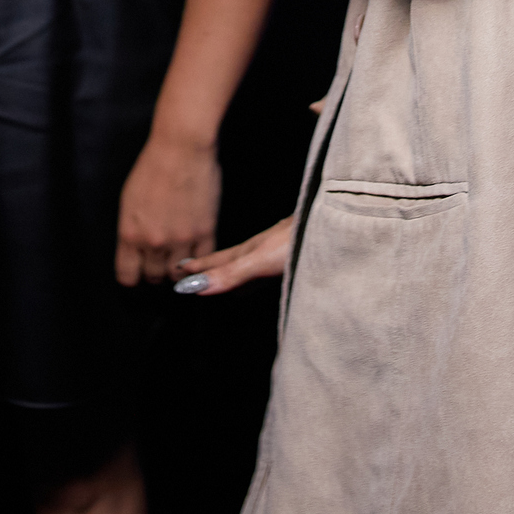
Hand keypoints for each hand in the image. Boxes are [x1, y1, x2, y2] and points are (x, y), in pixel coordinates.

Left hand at [115, 133, 221, 285]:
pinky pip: (202, 260)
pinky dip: (199, 259)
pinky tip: (195, 249)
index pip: (127, 276)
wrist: (181, 148)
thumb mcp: (129, 201)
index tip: (138, 270)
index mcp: (130, 234)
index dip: (134, 275)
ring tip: (179, 255)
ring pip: (178, 276)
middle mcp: (153, 242)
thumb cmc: (153, 166)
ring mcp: (180, 240)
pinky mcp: (204, 232)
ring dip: (178, 269)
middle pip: (154, 278)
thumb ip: (132, 230)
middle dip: (156, 271)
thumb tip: (138, 249)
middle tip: (161, 259)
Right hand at [172, 217, 292, 295]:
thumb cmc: (300, 240)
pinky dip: (252, 280)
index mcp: (250, 250)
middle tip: (187, 272)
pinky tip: (257, 284)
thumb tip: (194, 287)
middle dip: (208, 268)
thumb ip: (231, 274)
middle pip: (230, 262)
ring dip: (228, 274)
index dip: (198, 267)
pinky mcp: (295, 260)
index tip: (177, 270)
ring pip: (247, 268)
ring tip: (216, 281)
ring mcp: (278, 254)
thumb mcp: (261, 260)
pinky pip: (265, 274)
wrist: (335, 226)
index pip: (218, 260)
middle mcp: (261, 251)